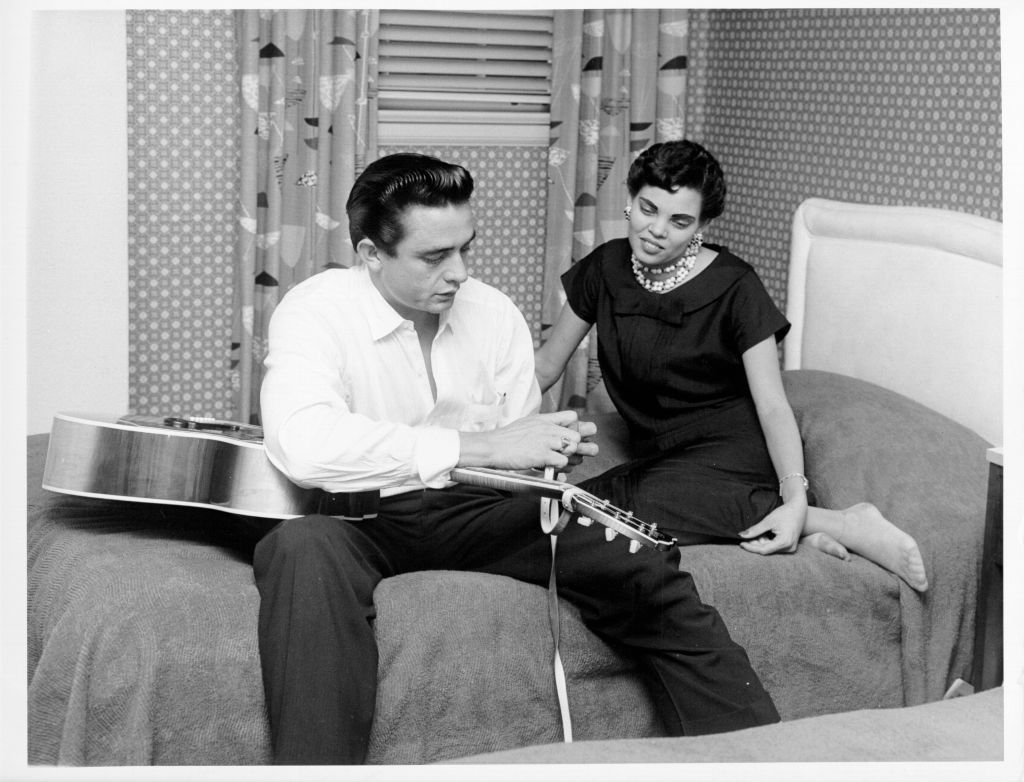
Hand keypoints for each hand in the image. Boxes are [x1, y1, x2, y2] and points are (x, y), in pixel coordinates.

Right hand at [458, 410, 597, 471]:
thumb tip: (556, 431)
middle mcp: (547, 428)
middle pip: (577, 435)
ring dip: (567, 456)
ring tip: (555, 459)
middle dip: (574, 446)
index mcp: (544, 419)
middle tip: (564, 452)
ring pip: (572, 448)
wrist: (492, 447)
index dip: (575, 428)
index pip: (573, 416)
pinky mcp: (542, 454)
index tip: (569, 436)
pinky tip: (548, 465)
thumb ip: (544, 426)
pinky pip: (563, 461)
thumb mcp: (527, 424)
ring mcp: (546, 440)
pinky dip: (558, 466)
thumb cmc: (506, 439)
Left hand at [738, 501, 806, 555]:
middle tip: (749, 534)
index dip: (751, 547)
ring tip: (760, 531)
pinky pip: (775, 547)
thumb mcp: (768, 521)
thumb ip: (755, 530)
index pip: (763, 550)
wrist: (798, 509)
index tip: (741, 543)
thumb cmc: (785, 513)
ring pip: (770, 549)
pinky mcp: (790, 546)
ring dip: (762, 542)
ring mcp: (790, 548)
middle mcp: (789, 548)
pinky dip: (768, 541)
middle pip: (767, 550)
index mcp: (785, 542)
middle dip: (756, 543)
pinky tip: (765, 534)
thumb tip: (741, 535)